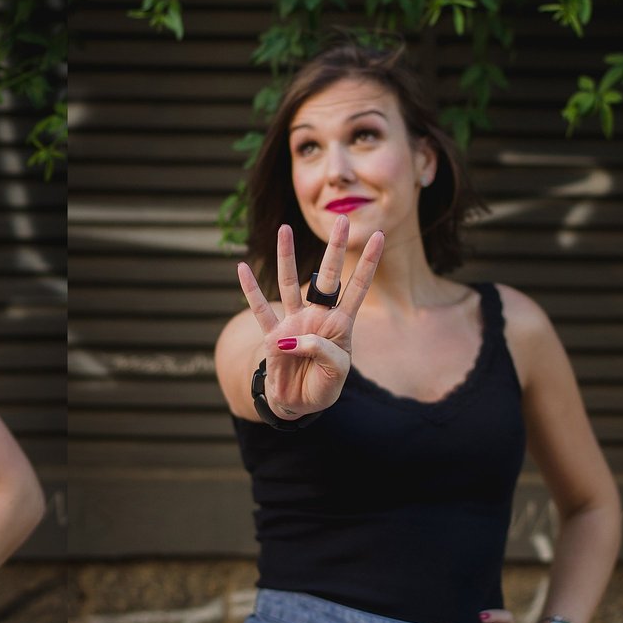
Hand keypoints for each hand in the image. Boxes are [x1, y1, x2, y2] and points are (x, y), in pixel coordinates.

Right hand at [235, 216, 384, 419]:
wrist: (298, 403)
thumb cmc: (322, 386)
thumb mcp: (334, 373)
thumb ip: (321, 351)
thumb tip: (292, 338)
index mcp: (340, 324)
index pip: (357, 288)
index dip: (367, 263)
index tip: (380, 236)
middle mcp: (317, 317)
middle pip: (327, 277)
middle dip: (334, 248)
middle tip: (340, 220)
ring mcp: (294, 323)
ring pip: (289, 283)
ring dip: (287, 256)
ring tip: (284, 229)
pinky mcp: (273, 336)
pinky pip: (260, 309)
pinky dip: (250, 290)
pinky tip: (242, 268)